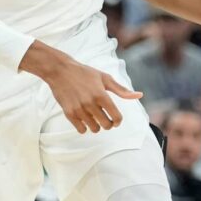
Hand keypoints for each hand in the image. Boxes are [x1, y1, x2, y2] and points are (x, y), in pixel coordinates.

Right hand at [21, 43, 141, 133]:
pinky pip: (81, 130)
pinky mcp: (69, 113)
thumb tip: (139, 95)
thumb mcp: (105, 78)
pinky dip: (85, 127)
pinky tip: (85, 119)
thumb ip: (122, 90)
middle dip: (108, 124)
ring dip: (97, 126)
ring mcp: (79, 110)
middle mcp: (91, 104)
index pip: (116, 117)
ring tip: (94, 117)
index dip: (118, 121)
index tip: (116, 120)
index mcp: (101, 95)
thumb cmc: (84, 73)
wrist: (60, 71)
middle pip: (106, 125)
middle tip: (106, 119)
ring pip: (94, 129)